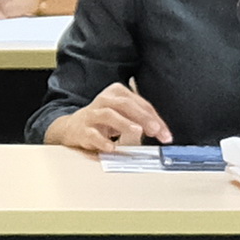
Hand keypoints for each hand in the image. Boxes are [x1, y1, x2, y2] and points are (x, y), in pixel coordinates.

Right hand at [48, 83, 171, 151]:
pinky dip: (102, 141)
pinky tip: (111, 147)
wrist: (74, 127)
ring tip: (137, 131)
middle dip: (143, 117)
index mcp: (117, 92)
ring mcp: (92, 114)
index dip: (155, 118)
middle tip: (155, 130)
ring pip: (108, 115)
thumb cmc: (105, 121)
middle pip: (126, 105)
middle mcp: (105, 100)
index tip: (165, 134)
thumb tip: (162, 131)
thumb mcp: (124, 115)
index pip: (140, 104)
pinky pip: (92, 134)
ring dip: (124, 123)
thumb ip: (142, 119)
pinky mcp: (83, 129)